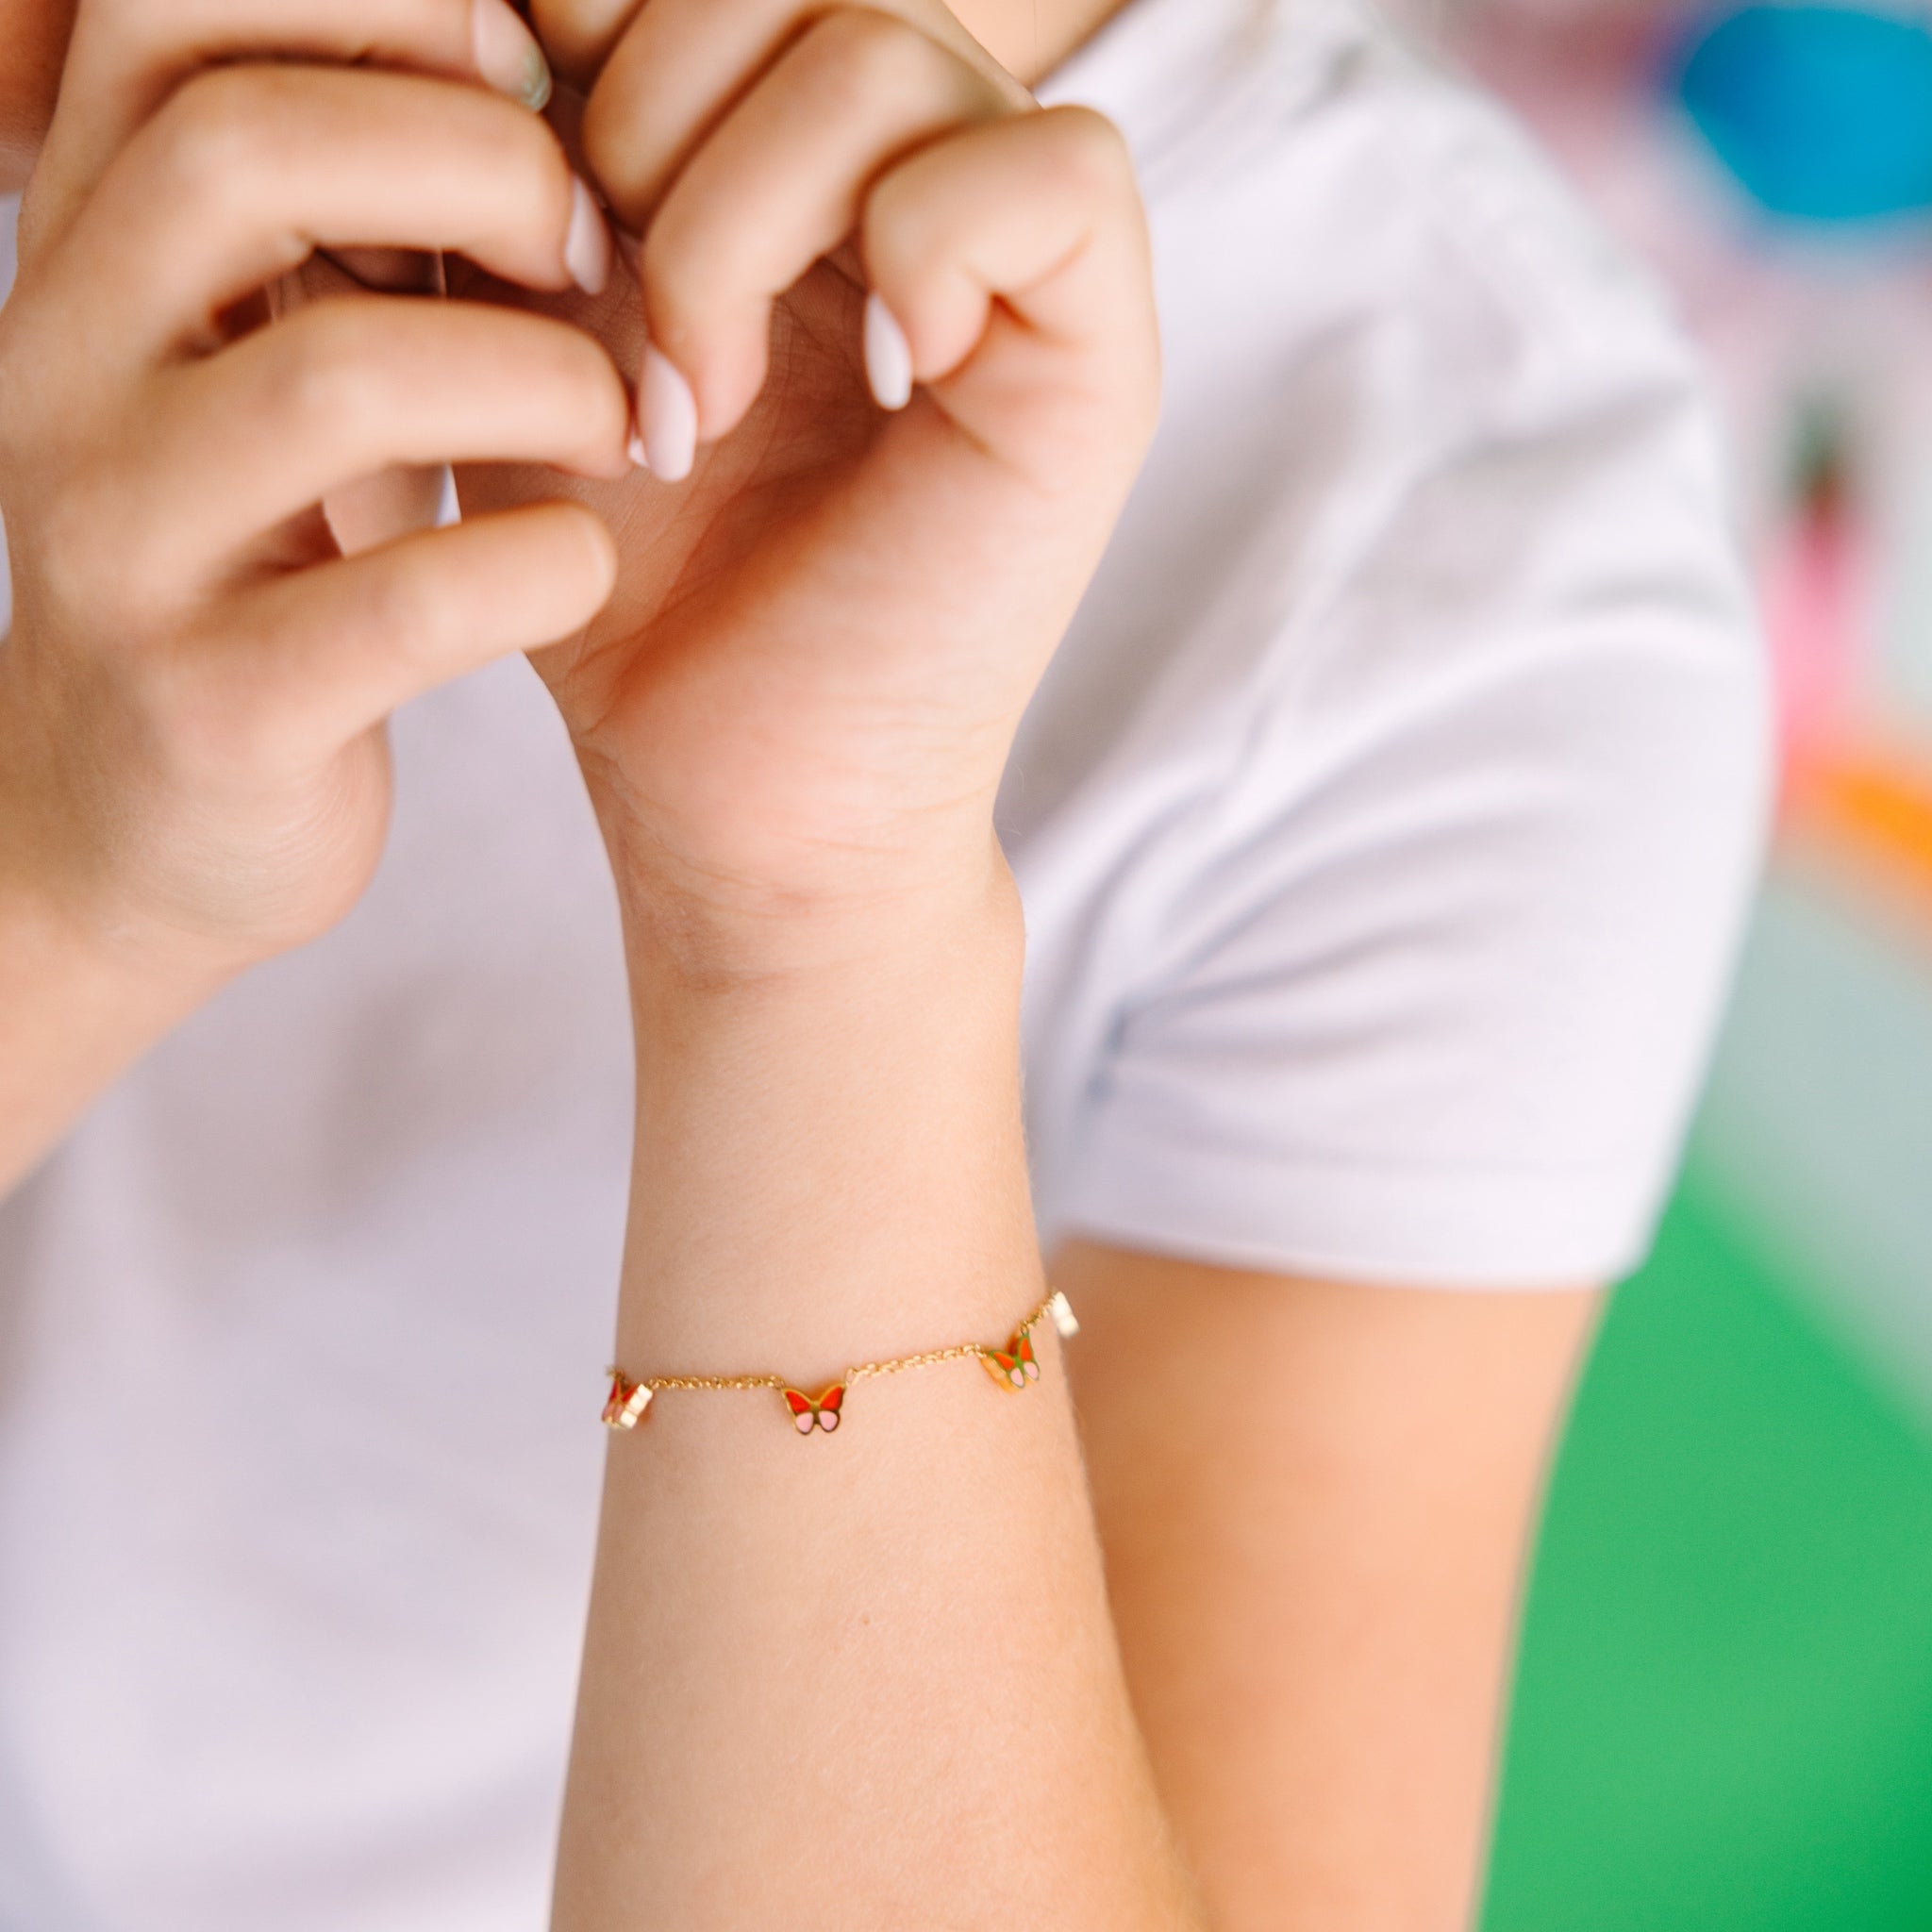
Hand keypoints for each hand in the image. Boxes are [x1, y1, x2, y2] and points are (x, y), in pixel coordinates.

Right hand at [0, 0, 632, 984]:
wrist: (145, 833)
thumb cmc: (259, 565)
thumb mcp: (269, 361)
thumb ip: (341, 215)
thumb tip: (517, 34)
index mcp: (88, 253)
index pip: (172, 12)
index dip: (385, 5)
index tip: (534, 89)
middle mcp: (62, 370)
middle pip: (246, 154)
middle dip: (485, 174)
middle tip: (607, 262)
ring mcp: (121, 548)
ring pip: (335, 382)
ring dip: (545, 381)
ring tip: (632, 425)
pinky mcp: (213, 710)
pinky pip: (406, 603)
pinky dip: (542, 563)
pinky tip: (582, 563)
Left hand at [460, 0, 1159, 968]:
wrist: (735, 795)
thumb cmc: (634, 590)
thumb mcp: (527, 331)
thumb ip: (524, 153)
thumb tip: (481, 7)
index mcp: (783, 166)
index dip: (598, 36)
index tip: (530, 229)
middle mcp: (908, 188)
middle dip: (653, 123)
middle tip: (611, 321)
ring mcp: (1012, 269)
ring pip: (894, 50)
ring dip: (745, 216)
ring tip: (695, 399)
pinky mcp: (1093, 359)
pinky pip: (1056, 173)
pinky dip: (928, 243)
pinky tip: (873, 371)